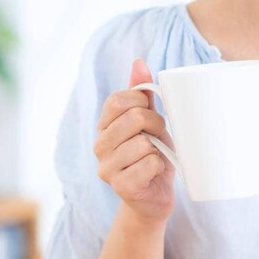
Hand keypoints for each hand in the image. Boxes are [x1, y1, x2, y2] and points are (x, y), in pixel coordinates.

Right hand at [94, 60, 174, 223]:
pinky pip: (150, 163)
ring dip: (159, 149)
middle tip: (158, 137)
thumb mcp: (149, 122)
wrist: (156, 197)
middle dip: (156, 124)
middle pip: (134, 118)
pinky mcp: (121, 186)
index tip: (151, 113)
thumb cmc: (153, 156)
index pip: (117, 99)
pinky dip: (160, 166)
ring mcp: (106, 168)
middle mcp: (99, 146)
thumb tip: (139, 62)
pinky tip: (153, 173)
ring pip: (144, 142)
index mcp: (104, 126)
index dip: (142, 102)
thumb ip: (141, 94)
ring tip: (156, 157)